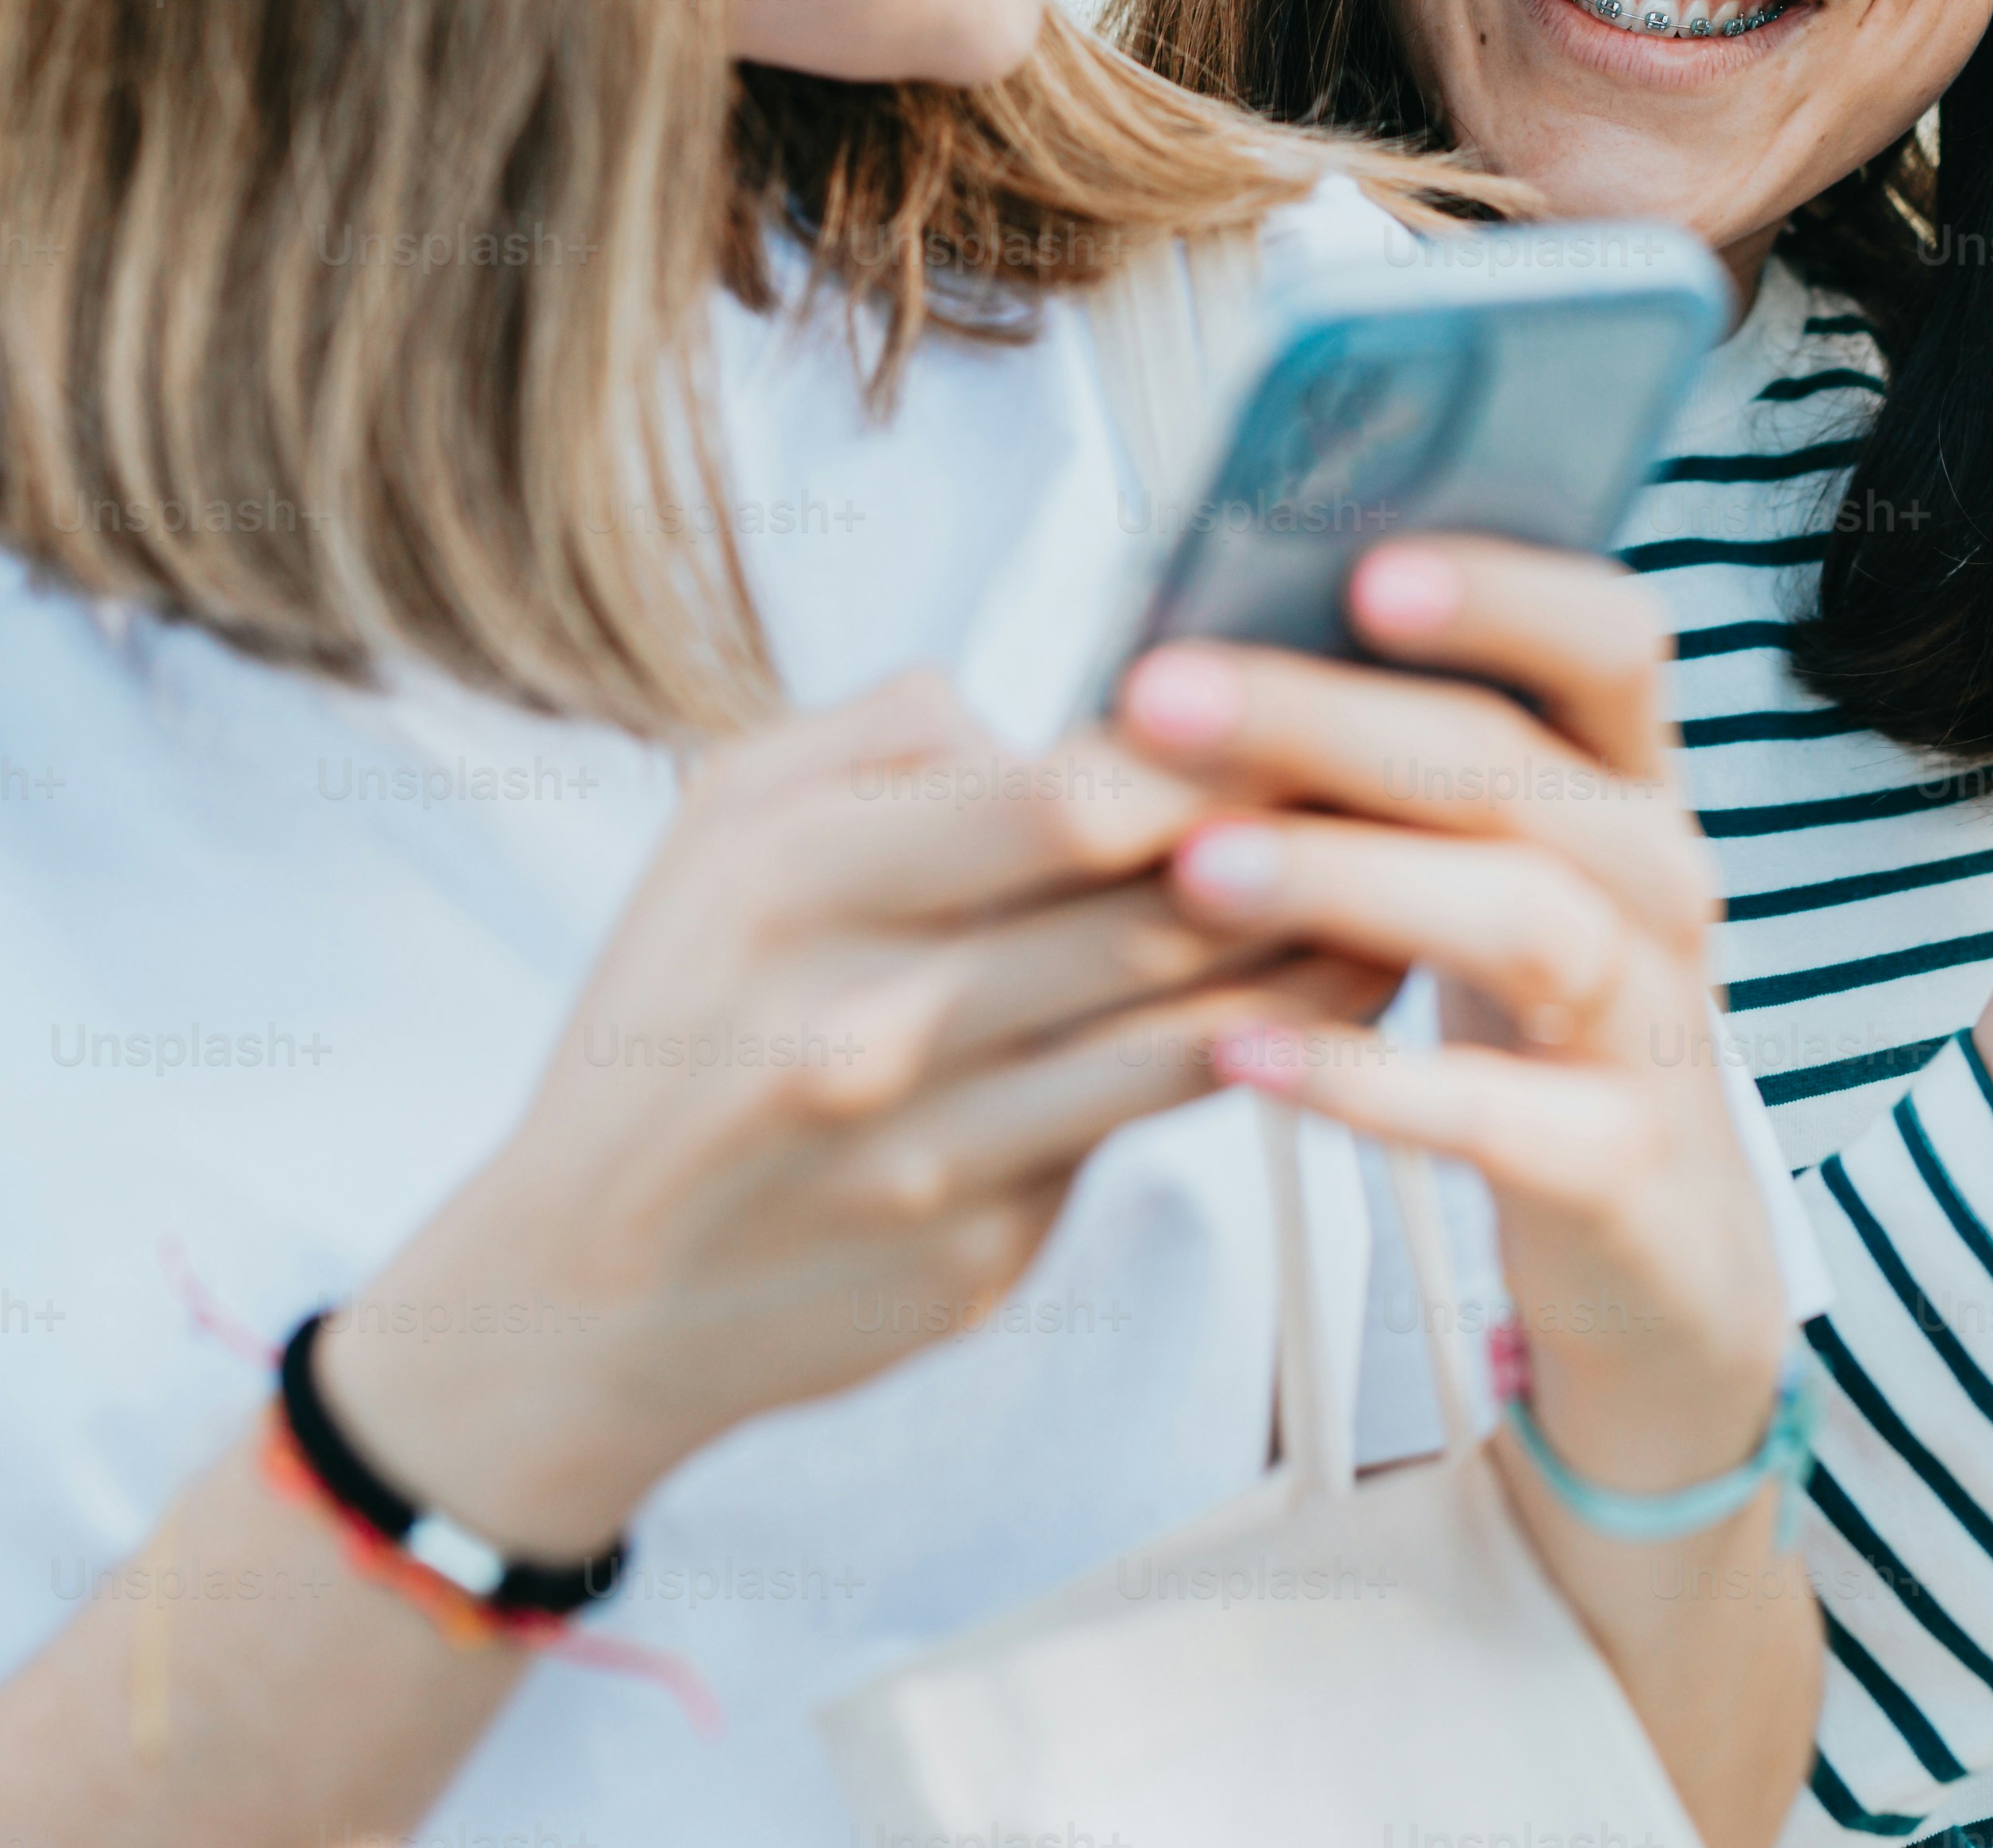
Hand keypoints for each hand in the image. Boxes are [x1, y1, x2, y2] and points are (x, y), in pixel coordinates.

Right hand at [327, 671, 1388, 1557]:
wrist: (574, 1296)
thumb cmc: (670, 1022)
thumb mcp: (718, 828)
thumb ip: (884, 734)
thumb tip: (1066, 710)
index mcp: (793, 886)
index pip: (1061, 794)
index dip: (1211, 744)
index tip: (1312, 696)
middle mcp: (862, 1024)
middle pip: (1149, 908)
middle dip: (1301, 836)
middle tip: (1416, 778)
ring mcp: (929, 1154)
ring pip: (1189, 1030)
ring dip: (1323, 957)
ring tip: (1418, 886)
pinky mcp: (982, 1253)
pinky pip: (1151, 1129)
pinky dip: (1260, 1058)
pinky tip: (1333, 1006)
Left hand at [1110, 539, 1789, 1480]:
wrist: (1661, 1262)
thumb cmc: (1527, 1024)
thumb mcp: (1489, 877)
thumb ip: (1389, 774)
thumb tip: (1189, 653)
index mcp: (1626, 784)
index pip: (1613, 641)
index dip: (1504, 592)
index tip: (1361, 567)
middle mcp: (1662, 885)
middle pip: (1519, 770)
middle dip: (1332, 723)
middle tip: (1160, 696)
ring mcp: (1657, 1027)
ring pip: (1531, 920)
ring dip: (1351, 880)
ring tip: (1193, 869)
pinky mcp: (1623, 1169)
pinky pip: (1502, 1116)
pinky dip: (1369, 1082)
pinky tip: (1239, 1056)